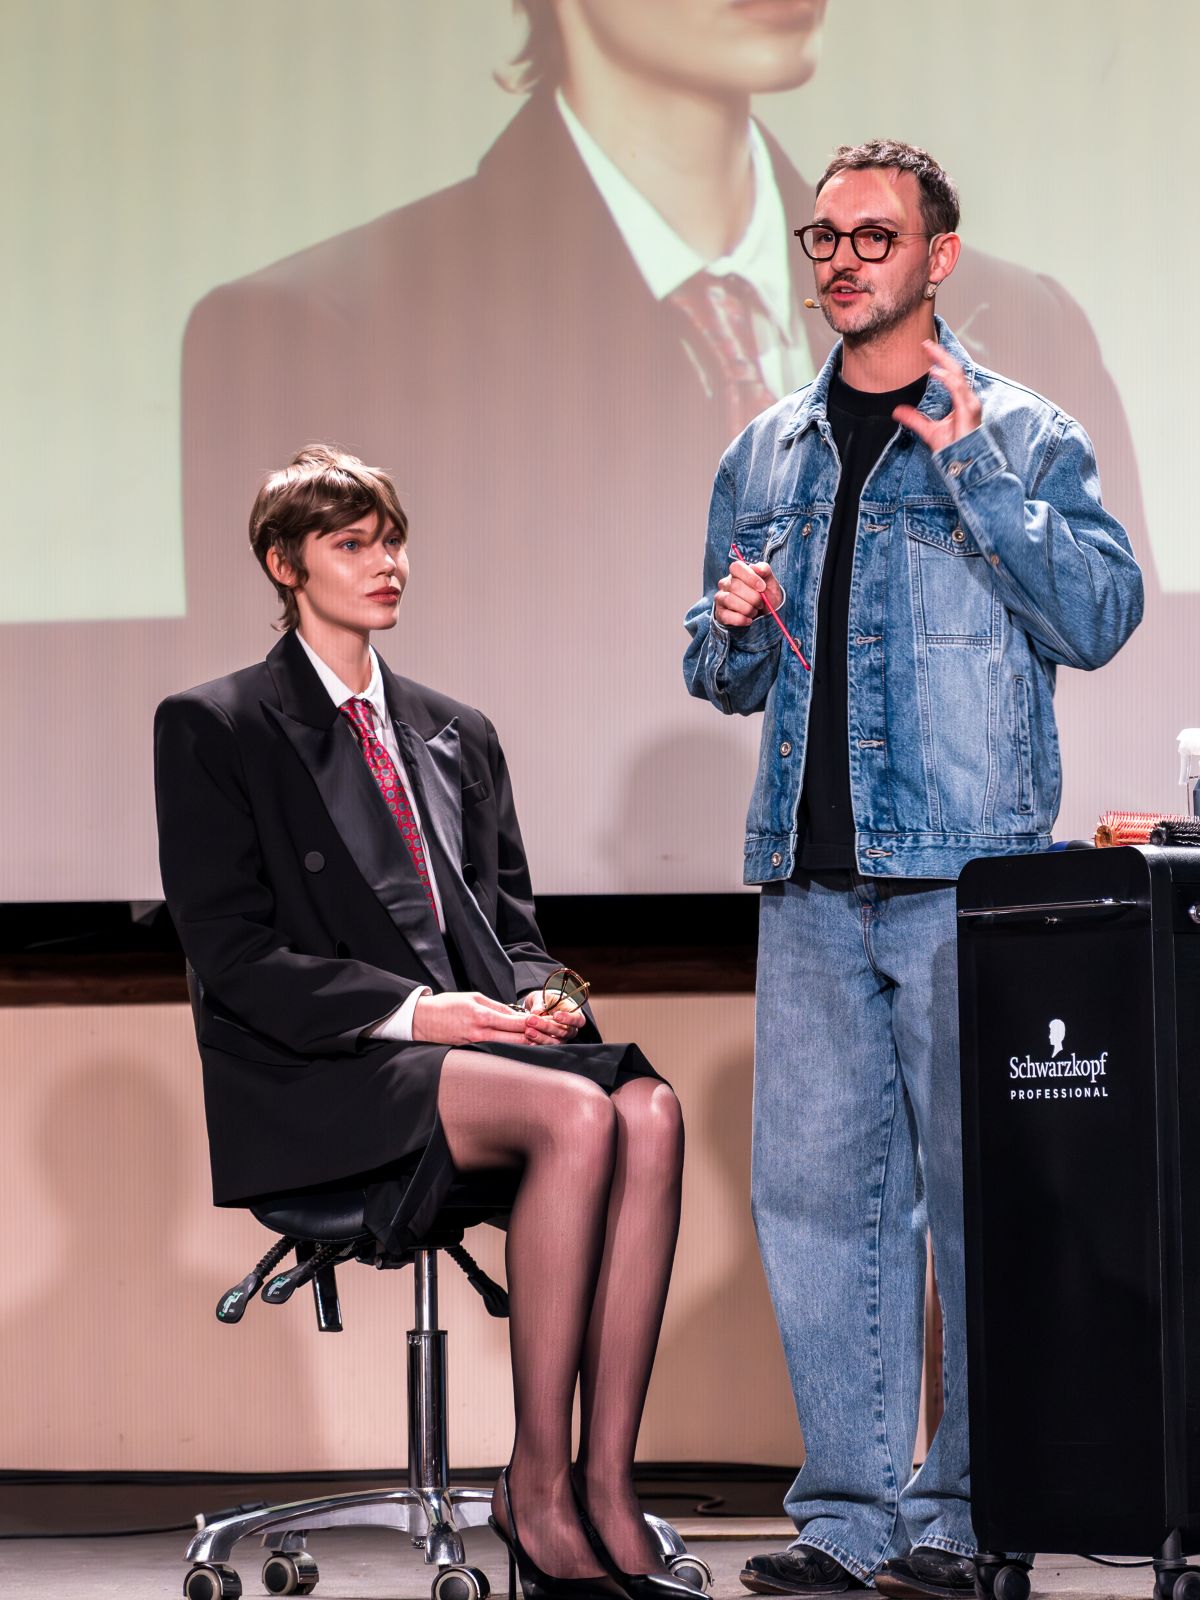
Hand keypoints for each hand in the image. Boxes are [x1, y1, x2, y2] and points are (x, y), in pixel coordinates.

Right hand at [412, 991, 531, 1045]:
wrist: (423, 1020)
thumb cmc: (447, 1005)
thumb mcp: (474, 997)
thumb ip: (496, 1006)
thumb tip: (515, 1014)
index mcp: (482, 1016)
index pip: (514, 1022)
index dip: (532, 1023)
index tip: (543, 1022)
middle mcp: (481, 1033)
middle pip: (515, 1039)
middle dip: (532, 1037)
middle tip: (545, 1035)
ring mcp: (476, 1044)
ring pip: (507, 1047)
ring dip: (522, 1044)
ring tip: (536, 1041)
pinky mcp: (472, 1049)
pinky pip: (495, 1049)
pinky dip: (507, 1047)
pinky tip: (516, 1045)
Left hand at [520, 989, 585, 1045]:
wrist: (539, 1008)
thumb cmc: (546, 1000)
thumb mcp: (542, 996)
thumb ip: (540, 1002)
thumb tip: (536, 1012)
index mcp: (573, 1013)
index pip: (578, 1019)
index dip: (568, 1019)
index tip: (556, 1015)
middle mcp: (570, 1028)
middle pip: (564, 1032)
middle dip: (546, 1026)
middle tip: (531, 1020)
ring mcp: (561, 1038)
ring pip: (555, 1042)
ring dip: (541, 1037)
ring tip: (528, 1030)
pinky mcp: (551, 1044)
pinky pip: (546, 1047)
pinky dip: (537, 1044)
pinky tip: (529, 1041)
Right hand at [714, 559, 783, 627]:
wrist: (764, 616)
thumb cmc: (766, 596)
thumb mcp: (770, 582)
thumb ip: (765, 571)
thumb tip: (757, 568)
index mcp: (737, 573)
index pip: (736, 567)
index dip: (750, 577)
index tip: (762, 587)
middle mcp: (725, 584)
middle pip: (735, 586)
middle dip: (753, 597)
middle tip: (761, 603)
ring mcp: (721, 598)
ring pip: (730, 600)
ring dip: (747, 608)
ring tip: (755, 611)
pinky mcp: (720, 613)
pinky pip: (727, 616)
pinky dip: (741, 619)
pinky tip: (749, 620)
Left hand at [892, 339, 981, 453]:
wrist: (964, 462)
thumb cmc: (954, 447)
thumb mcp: (928, 431)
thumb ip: (914, 419)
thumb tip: (897, 411)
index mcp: (961, 400)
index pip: (951, 374)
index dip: (940, 360)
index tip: (926, 349)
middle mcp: (967, 398)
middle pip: (955, 369)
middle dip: (941, 355)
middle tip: (925, 343)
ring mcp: (970, 403)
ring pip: (957, 375)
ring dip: (943, 361)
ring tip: (929, 350)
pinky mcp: (968, 409)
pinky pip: (957, 389)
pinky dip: (946, 379)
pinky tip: (934, 371)